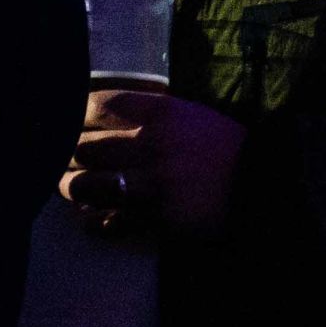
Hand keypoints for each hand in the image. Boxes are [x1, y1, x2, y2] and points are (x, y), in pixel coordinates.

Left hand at [58, 86, 247, 239]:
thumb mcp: (187, 114)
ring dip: (72, 188)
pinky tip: (94, 220)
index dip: (71, 116)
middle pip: (82, 146)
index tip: (63, 125)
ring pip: (86, 184)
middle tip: (61, 163)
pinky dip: (96, 221)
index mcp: (160, 111)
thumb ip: (144, 112)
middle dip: (65, 156)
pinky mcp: (159, 216)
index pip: (96, 105)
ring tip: (73, 190)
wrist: (264, 184)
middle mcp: (152, 142)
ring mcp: (154, 181)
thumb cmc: (221, 146)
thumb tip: (91, 112)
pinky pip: (111, 219)